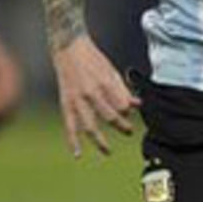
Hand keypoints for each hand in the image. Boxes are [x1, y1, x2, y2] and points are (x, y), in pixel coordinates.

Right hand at [50, 36, 138, 156]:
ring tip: (108, 151)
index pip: (122, 106)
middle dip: (121, 127)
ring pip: (89, 126)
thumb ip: (123, 90)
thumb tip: (137, 105)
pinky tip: (77, 154)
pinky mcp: (66, 102)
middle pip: (109, 117)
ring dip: (99, 141)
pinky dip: (73, 141)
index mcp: (105, 83)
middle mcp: (91, 93)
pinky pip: (69, 125)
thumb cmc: (93, 59)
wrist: (68, 47)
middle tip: (129, 132)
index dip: (128, 113)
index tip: (131, 116)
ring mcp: (77, 99)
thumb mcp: (112, 71)